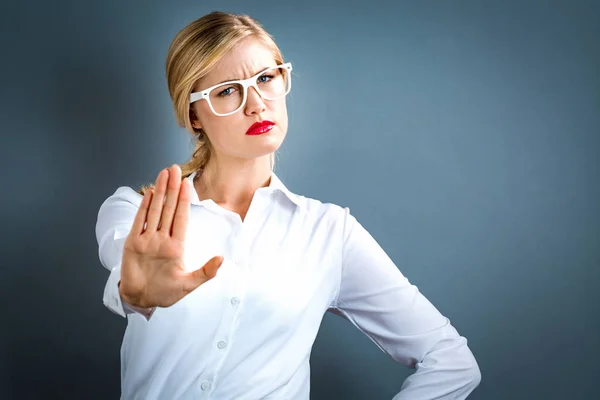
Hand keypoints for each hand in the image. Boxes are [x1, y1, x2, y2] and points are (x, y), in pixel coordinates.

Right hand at [119, 164, 222, 307]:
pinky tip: (148, 194)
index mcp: (176, 246)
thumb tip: (221, 259)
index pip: (181, 218)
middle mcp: (162, 239)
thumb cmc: (165, 293)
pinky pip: (139, 222)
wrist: (141, 300)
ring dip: (158, 192)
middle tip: (175, 169)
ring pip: (155, 211)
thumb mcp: (189, 285)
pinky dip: (143, 208)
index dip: (184, 200)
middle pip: (168, 209)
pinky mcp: (133, 244)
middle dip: (172, 188)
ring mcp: (147, 240)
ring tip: (163, 175)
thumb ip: (205, 273)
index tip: (187, 183)